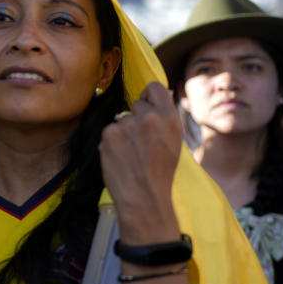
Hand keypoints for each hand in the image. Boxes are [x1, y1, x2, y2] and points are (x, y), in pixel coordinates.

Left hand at [99, 81, 183, 243]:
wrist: (145, 196)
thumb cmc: (160, 172)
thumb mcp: (172, 141)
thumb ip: (163, 119)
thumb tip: (154, 97)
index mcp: (170, 118)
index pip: (154, 87)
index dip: (148, 96)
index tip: (146, 107)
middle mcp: (150, 117)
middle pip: (135, 104)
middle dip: (135, 119)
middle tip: (140, 143)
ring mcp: (128, 124)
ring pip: (121, 119)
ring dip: (123, 132)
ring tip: (131, 153)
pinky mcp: (110, 133)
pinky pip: (109, 131)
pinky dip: (112, 143)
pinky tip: (120, 157)